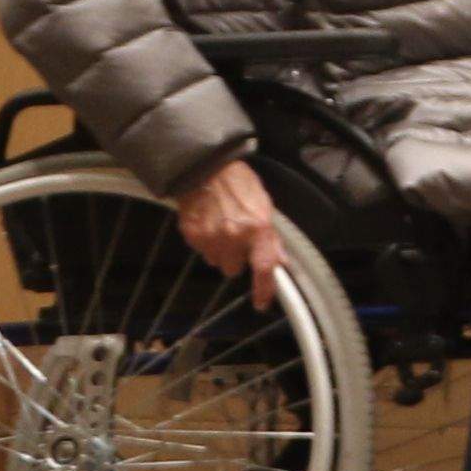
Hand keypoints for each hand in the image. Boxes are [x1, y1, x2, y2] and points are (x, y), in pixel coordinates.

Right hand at [170, 158, 281, 308]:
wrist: (207, 168)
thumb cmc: (239, 183)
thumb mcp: (265, 206)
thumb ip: (271, 237)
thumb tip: (279, 260)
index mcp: (257, 228)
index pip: (264, 267)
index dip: (264, 288)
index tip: (261, 302)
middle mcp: (234, 237)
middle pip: (234, 269)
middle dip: (236, 258)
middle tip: (237, 239)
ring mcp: (210, 238)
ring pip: (217, 261)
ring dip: (221, 250)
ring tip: (222, 227)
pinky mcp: (192, 236)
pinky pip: (201, 250)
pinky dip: (206, 242)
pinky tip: (209, 224)